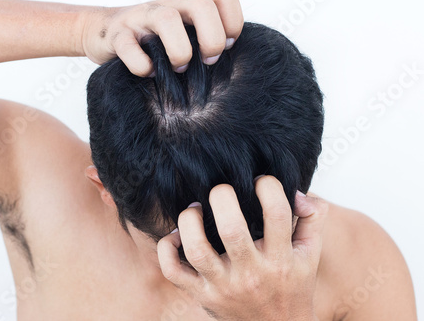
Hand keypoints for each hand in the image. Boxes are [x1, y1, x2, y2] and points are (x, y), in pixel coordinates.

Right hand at [81, 0, 243, 76]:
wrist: (103, 35)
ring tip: (178, 68)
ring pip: (166, 19)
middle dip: (212, 39)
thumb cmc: (151, 44)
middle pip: (201, 6)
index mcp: (187, 8)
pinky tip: (147, 73)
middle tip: (207, 62)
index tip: (228, 47)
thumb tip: (229, 68)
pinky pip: (128, 45)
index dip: (232, 22)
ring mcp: (141, 19)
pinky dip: (141, 64)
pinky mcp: (117, 35)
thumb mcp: (180, 38)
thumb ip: (201, 44)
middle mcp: (167, 7)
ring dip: (179, 50)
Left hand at [157, 175, 328, 320]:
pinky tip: (178, 235)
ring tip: (195, 210)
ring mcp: (224, 286)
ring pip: (197, 249)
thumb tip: (296, 191)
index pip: (277, 213)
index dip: (268, 186)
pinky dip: (167, 248)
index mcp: (282, 259)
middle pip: (231, 229)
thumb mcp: (310, 254)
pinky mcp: (202, 295)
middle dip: (222, 197)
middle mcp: (252, 274)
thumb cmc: (292, 286)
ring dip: (189, 221)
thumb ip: (312, 218)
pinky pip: (173, 271)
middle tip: (221, 191)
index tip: (260, 182)